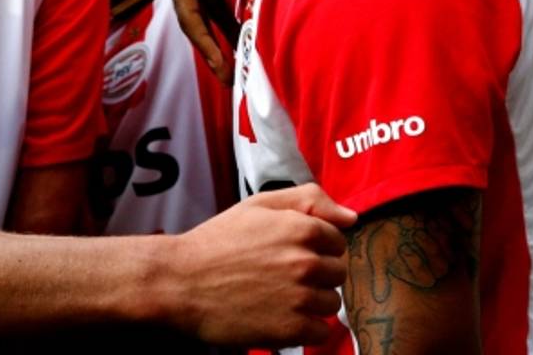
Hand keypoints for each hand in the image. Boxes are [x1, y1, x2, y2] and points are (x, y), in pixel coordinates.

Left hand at [161, 0, 240, 83]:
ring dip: (210, 48)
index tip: (245, 50)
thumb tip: (262, 5)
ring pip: (191, 17)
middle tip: (235, 74)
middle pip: (201, 11)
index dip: (228, 25)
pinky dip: (203, 36)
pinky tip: (219, 57)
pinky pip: (188, 10)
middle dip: (219, 44)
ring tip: (228, 75)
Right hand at [169, 183, 355, 346]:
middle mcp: (305, 262)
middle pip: (338, 272)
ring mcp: (300, 297)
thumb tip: (351, 216)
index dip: (316, 246)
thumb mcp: (258, 206)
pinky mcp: (291, 329)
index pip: (338, 240)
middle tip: (284, 275)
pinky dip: (305, 328)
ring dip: (311, 302)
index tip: (293, 252)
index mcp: (301, 228)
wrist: (180, 281)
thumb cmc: (217, 242)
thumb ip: (309, 201)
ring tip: (279, 296)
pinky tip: (280, 316)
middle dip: (317, 273)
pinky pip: (321, 332)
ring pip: (331, 303)